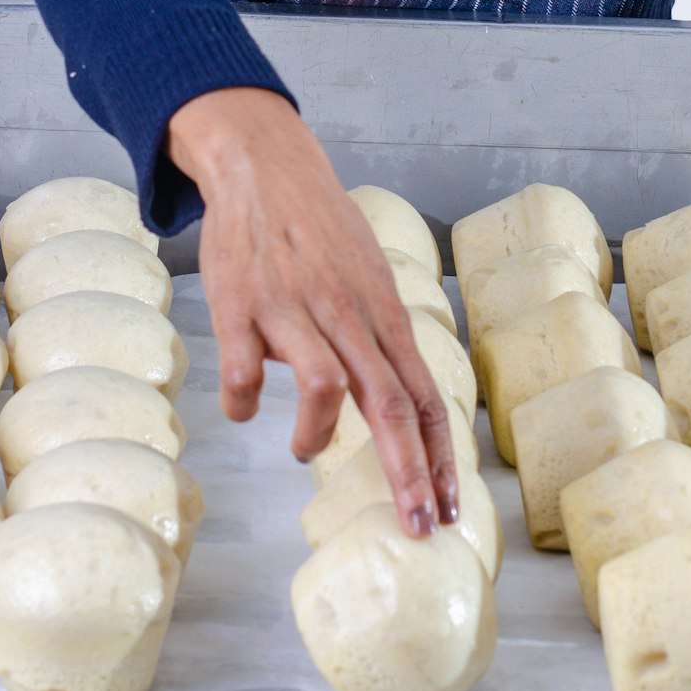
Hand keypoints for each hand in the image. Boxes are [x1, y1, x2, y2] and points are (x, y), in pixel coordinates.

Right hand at [167, 87, 458, 537]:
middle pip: (390, 402)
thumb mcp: (367, 275)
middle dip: (409, 472)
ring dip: (317, 435)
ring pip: (324, 387)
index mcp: (381, 311)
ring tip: (304, 449)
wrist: (263, 164)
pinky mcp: (240, 305)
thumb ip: (379, 335)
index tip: (450, 506)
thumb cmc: (318, 226)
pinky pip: (242, 372)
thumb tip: (388, 399)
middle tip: (419, 526)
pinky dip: (242, 402)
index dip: (440, 455)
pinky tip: (241, 406)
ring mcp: (293, 309)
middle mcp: (346, 313)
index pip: (424, 393)